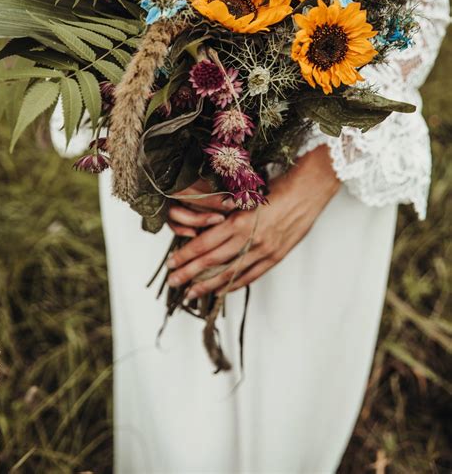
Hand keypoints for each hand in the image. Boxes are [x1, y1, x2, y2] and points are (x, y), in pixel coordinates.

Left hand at [166, 145, 339, 295]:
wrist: (308, 191)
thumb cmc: (276, 187)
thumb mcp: (246, 195)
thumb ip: (226, 211)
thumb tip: (202, 221)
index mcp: (238, 221)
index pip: (204, 244)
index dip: (186, 256)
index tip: (172, 263)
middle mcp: (249, 239)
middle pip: (212, 262)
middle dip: (190, 274)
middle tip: (173, 282)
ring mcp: (263, 250)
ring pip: (230, 273)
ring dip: (208, 285)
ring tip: (192, 293)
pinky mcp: (276, 256)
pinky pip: (251, 275)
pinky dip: (234, 285)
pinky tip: (221, 290)